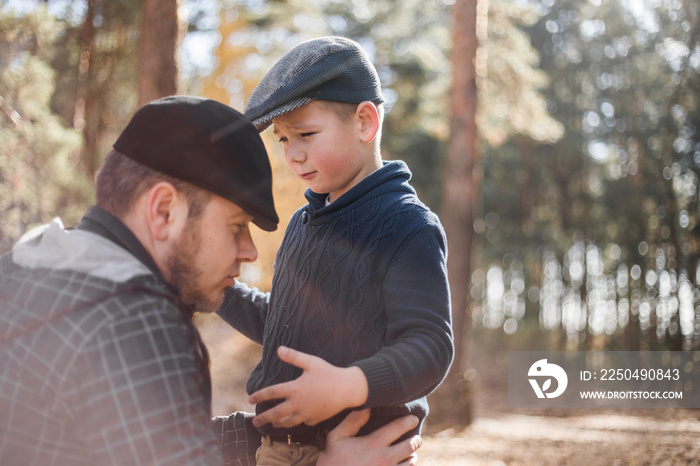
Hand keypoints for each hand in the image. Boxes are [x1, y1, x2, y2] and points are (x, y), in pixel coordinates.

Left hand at [249, 346, 368, 427]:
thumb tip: (279, 349)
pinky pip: (304, 422)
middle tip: (255, 422)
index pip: (272, 393)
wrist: (348, 389)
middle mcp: (298, 404)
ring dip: (279, 423)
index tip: (250, 398)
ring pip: (288, 422)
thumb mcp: (311, 362)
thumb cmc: (329, 373)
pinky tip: (296, 421)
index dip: (260, 395)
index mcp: (295, 389)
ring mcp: (307, 414)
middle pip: (276, 413)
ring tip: (273, 423)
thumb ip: (294, 357)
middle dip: (263, 418)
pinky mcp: (316, 419)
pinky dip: (298, 422)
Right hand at [318, 409, 420, 465]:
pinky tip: (404, 465)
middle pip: (411, 445)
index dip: (409, 421)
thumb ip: (352, 421)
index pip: (399, 427)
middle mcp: (385, 458)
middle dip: (416, 439)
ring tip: (411, 453)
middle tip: (416, 437)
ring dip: (412, 456)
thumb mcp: (336, 438)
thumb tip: (366, 406)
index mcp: (374, 443)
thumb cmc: (331, 462)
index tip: (414, 418)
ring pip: (411, 462)